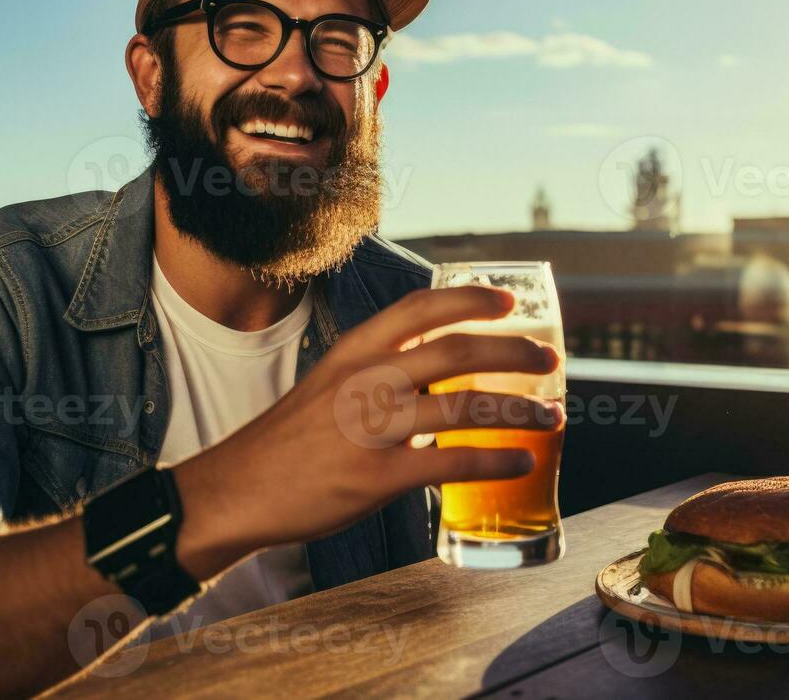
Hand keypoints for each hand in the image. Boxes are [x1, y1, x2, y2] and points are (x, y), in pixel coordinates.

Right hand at [171, 285, 561, 574]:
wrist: (237, 490)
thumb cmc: (289, 440)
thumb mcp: (328, 383)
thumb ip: (380, 373)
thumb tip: (442, 374)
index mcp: (355, 350)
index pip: (421, 306)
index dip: (470, 297)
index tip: (508, 301)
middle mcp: (366, 379)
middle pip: (458, 349)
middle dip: (515, 351)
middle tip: (549, 359)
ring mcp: (371, 427)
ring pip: (466, 404)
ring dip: (520, 409)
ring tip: (552, 416)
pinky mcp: (377, 477)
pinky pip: (452, 462)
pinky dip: (497, 460)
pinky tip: (522, 461)